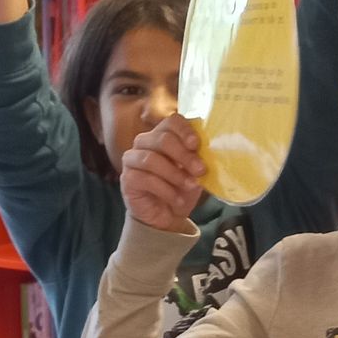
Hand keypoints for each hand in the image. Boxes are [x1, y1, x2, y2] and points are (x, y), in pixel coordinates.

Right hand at [121, 113, 203, 229]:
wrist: (167, 216)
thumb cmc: (181, 189)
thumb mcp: (195, 172)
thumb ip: (199, 158)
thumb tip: (209, 150)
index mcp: (163, 135)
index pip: (171, 121)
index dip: (184, 131)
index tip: (196, 145)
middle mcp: (144, 142)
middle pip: (162, 139)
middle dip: (184, 155)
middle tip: (200, 170)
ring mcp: (132, 159)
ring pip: (151, 159)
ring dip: (175, 174)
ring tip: (190, 186)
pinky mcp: (127, 179)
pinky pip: (145, 179)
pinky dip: (165, 190)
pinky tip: (177, 200)